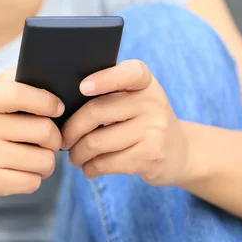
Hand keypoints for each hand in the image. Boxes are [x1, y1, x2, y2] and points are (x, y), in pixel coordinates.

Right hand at [0, 69, 63, 214]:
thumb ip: (14, 85)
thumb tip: (49, 81)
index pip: (19, 93)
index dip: (47, 101)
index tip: (58, 109)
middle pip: (44, 130)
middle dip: (54, 141)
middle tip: (46, 144)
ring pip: (44, 160)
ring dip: (46, 165)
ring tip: (33, 162)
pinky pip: (32, 182)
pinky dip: (33, 181)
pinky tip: (19, 176)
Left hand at [62, 60, 186, 186]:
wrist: (178, 152)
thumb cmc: (143, 122)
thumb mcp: (137, 100)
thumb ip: (110, 95)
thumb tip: (63, 109)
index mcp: (146, 83)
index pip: (129, 73)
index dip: (104, 78)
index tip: (82, 88)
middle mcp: (153, 103)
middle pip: (97, 112)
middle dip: (71, 129)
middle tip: (63, 140)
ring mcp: (154, 131)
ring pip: (97, 142)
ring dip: (78, 153)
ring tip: (74, 157)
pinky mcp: (150, 157)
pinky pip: (106, 163)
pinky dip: (90, 168)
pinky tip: (88, 168)